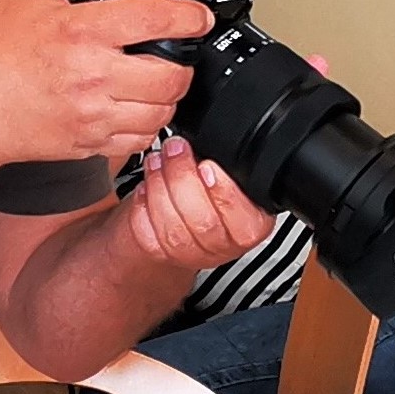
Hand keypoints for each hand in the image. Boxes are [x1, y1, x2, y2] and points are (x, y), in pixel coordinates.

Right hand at [0, 0, 210, 161]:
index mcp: (82, 31)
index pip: (158, 20)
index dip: (191, 16)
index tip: (200, 16)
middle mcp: (93, 75)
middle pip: (173, 76)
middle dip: (184, 63)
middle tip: (176, 54)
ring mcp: (95, 114)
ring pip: (163, 111)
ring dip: (169, 95)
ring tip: (156, 81)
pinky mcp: (92, 143)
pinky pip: (142, 139)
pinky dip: (149, 124)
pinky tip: (136, 107)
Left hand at [123, 136, 274, 269]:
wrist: (184, 211)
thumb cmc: (210, 187)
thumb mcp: (230, 170)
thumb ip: (228, 162)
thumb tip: (215, 138)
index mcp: (251, 225)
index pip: (244, 220)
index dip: (224, 193)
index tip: (207, 165)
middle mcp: (224, 245)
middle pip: (204, 223)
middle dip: (183, 179)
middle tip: (175, 148)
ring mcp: (192, 255)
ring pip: (174, 232)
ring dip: (160, 189)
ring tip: (156, 160)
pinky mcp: (162, 255)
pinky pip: (150, 238)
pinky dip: (143, 208)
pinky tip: (144, 186)